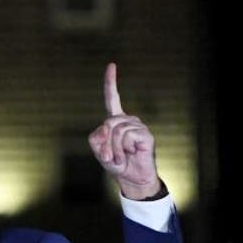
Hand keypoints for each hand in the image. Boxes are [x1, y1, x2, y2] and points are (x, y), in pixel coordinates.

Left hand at [88, 62, 161, 199]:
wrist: (131, 177)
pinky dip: (122, 148)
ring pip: (115, 130)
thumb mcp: (98, 150)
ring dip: (113, 148)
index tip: (112, 65)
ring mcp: (138, 125)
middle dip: (104, 142)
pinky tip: (130, 153)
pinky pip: (126, 135)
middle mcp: (128, 119)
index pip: (112, 98)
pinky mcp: (145, 133)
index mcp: (115, 120)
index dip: (111, 82)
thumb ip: (96, 137)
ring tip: (121, 156)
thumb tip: (108, 128)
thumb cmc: (115, 163)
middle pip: (107, 122)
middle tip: (110, 155)